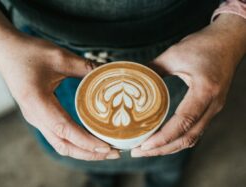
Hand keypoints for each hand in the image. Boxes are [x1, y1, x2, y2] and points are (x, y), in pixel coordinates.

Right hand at [0, 33, 119, 160]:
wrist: (7, 52)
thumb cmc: (29, 53)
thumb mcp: (59, 57)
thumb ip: (84, 67)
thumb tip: (108, 73)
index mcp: (37, 103)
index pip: (65, 130)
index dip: (86, 142)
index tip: (106, 147)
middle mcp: (36, 116)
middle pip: (64, 145)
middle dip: (89, 153)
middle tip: (113, 153)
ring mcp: (37, 118)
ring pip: (61, 144)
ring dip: (83, 150)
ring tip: (105, 150)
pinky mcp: (40, 116)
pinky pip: (59, 136)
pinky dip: (76, 142)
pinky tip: (90, 139)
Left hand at [131, 14, 245, 156]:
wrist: (228, 41)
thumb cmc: (204, 45)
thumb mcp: (174, 54)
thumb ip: (152, 68)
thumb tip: (132, 79)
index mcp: (205, 91)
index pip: (184, 122)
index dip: (163, 137)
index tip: (144, 145)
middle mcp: (212, 105)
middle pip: (188, 138)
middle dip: (162, 149)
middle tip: (138, 152)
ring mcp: (214, 109)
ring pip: (192, 138)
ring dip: (169, 147)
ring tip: (148, 149)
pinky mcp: (211, 108)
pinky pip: (195, 130)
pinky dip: (178, 139)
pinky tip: (164, 139)